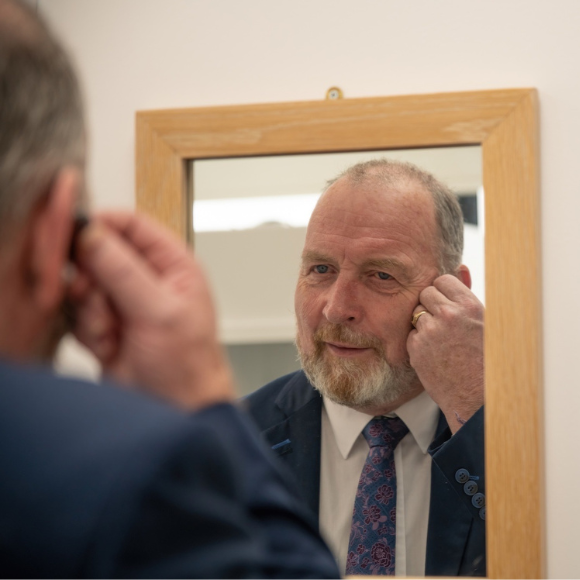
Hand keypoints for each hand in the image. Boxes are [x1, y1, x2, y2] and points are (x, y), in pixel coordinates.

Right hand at [69, 212, 234, 409]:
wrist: (176, 407)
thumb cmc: (188, 363)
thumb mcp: (160, 311)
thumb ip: (124, 271)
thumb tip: (93, 234)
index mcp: (172, 264)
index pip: (133, 224)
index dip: (103, 224)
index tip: (78, 234)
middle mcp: (147, 278)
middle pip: (101, 253)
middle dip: (92, 278)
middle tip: (96, 296)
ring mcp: (125, 301)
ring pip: (85, 284)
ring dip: (92, 310)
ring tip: (113, 331)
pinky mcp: (106, 324)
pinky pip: (80, 313)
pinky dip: (89, 330)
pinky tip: (110, 345)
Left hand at [407, 274, 483, 433]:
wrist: (477, 398)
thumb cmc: (485, 360)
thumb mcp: (484, 323)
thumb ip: (467, 295)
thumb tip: (460, 267)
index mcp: (469, 306)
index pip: (442, 280)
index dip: (443, 292)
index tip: (447, 303)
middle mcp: (448, 315)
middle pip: (425, 294)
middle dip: (430, 305)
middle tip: (444, 324)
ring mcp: (430, 332)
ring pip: (416, 314)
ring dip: (424, 324)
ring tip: (443, 342)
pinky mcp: (416, 348)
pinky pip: (411, 334)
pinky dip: (419, 342)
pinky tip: (435, 354)